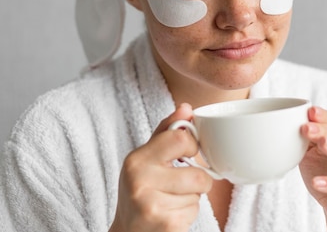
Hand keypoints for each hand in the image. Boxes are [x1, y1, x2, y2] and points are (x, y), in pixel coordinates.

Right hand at [109, 104, 212, 231]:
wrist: (127, 231)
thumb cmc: (140, 190)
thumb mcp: (146, 158)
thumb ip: (167, 131)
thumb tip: (186, 108)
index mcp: (137, 160)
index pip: (181, 139)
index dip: (192, 146)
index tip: (187, 154)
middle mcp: (141, 181)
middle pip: (198, 174)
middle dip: (198, 181)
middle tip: (181, 184)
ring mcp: (152, 206)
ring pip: (199, 195)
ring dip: (192, 198)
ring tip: (171, 200)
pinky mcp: (166, 225)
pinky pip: (194, 212)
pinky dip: (188, 214)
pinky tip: (170, 214)